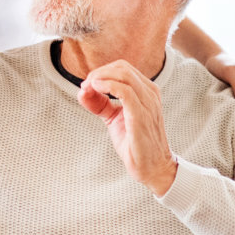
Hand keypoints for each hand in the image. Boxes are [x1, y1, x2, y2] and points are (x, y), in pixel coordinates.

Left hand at [77, 60, 177, 195]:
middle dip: (99, 73)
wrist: (152, 167)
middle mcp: (150, 93)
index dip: (102, 72)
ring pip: (123, 75)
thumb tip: (82, 91)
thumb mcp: (114, 118)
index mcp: (147, 91)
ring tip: (88, 88)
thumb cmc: (135, 143)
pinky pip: (125, 91)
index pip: (123, 68)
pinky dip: (107, 86)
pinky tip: (96, 91)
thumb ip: (100, 104)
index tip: (87, 85)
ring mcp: (148, 103)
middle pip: (122, 67)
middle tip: (85, 86)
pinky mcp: (141, 115)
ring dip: (100, 78)